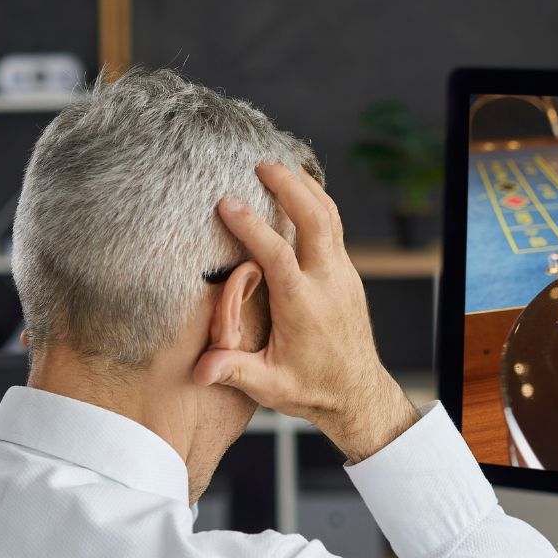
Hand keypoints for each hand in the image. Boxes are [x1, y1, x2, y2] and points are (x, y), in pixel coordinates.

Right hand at [193, 163, 419, 462]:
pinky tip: (298, 192)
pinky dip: (316, 204)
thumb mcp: (270, 387)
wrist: (357, 393)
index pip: (278, 255)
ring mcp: (343, 275)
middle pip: (317, 220)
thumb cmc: (310, 389)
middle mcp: (329, 283)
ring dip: (306, 188)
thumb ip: (235, 372)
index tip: (226, 202)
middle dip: (290, 187)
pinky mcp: (347, 274)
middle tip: (261, 164)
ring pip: (331, 218)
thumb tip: (200, 371)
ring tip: (279, 166)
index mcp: (305, 306)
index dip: (252, 227)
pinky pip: (334, 229)